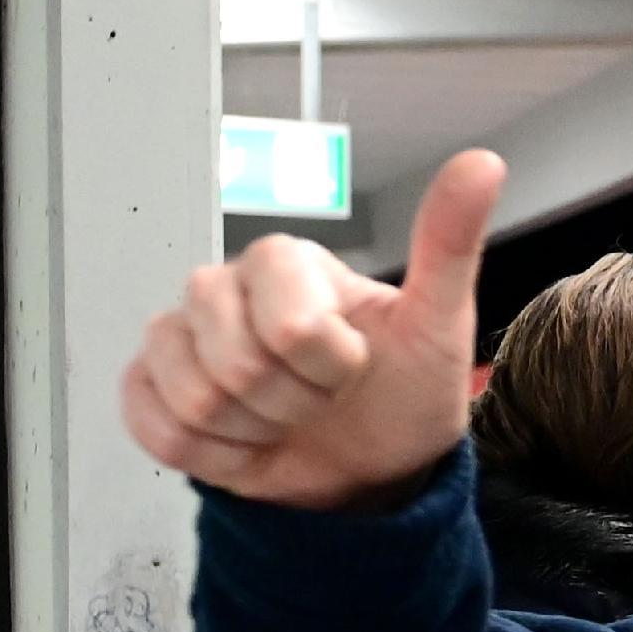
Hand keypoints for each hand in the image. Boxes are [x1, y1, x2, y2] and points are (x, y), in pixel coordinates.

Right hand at [121, 148, 501, 509]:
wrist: (374, 467)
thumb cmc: (402, 392)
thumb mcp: (439, 326)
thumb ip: (449, 243)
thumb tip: (482, 163)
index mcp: (284, 262)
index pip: (289, 324)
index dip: (327, 365)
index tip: (353, 367)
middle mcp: (220, 288)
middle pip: (235, 363)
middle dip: (292, 402)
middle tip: (320, 399)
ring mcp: (178, 336)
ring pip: (195, 399)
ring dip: (255, 431)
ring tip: (285, 418)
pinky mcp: (149, 387)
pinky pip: (161, 430)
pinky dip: (215, 456)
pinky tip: (246, 441)